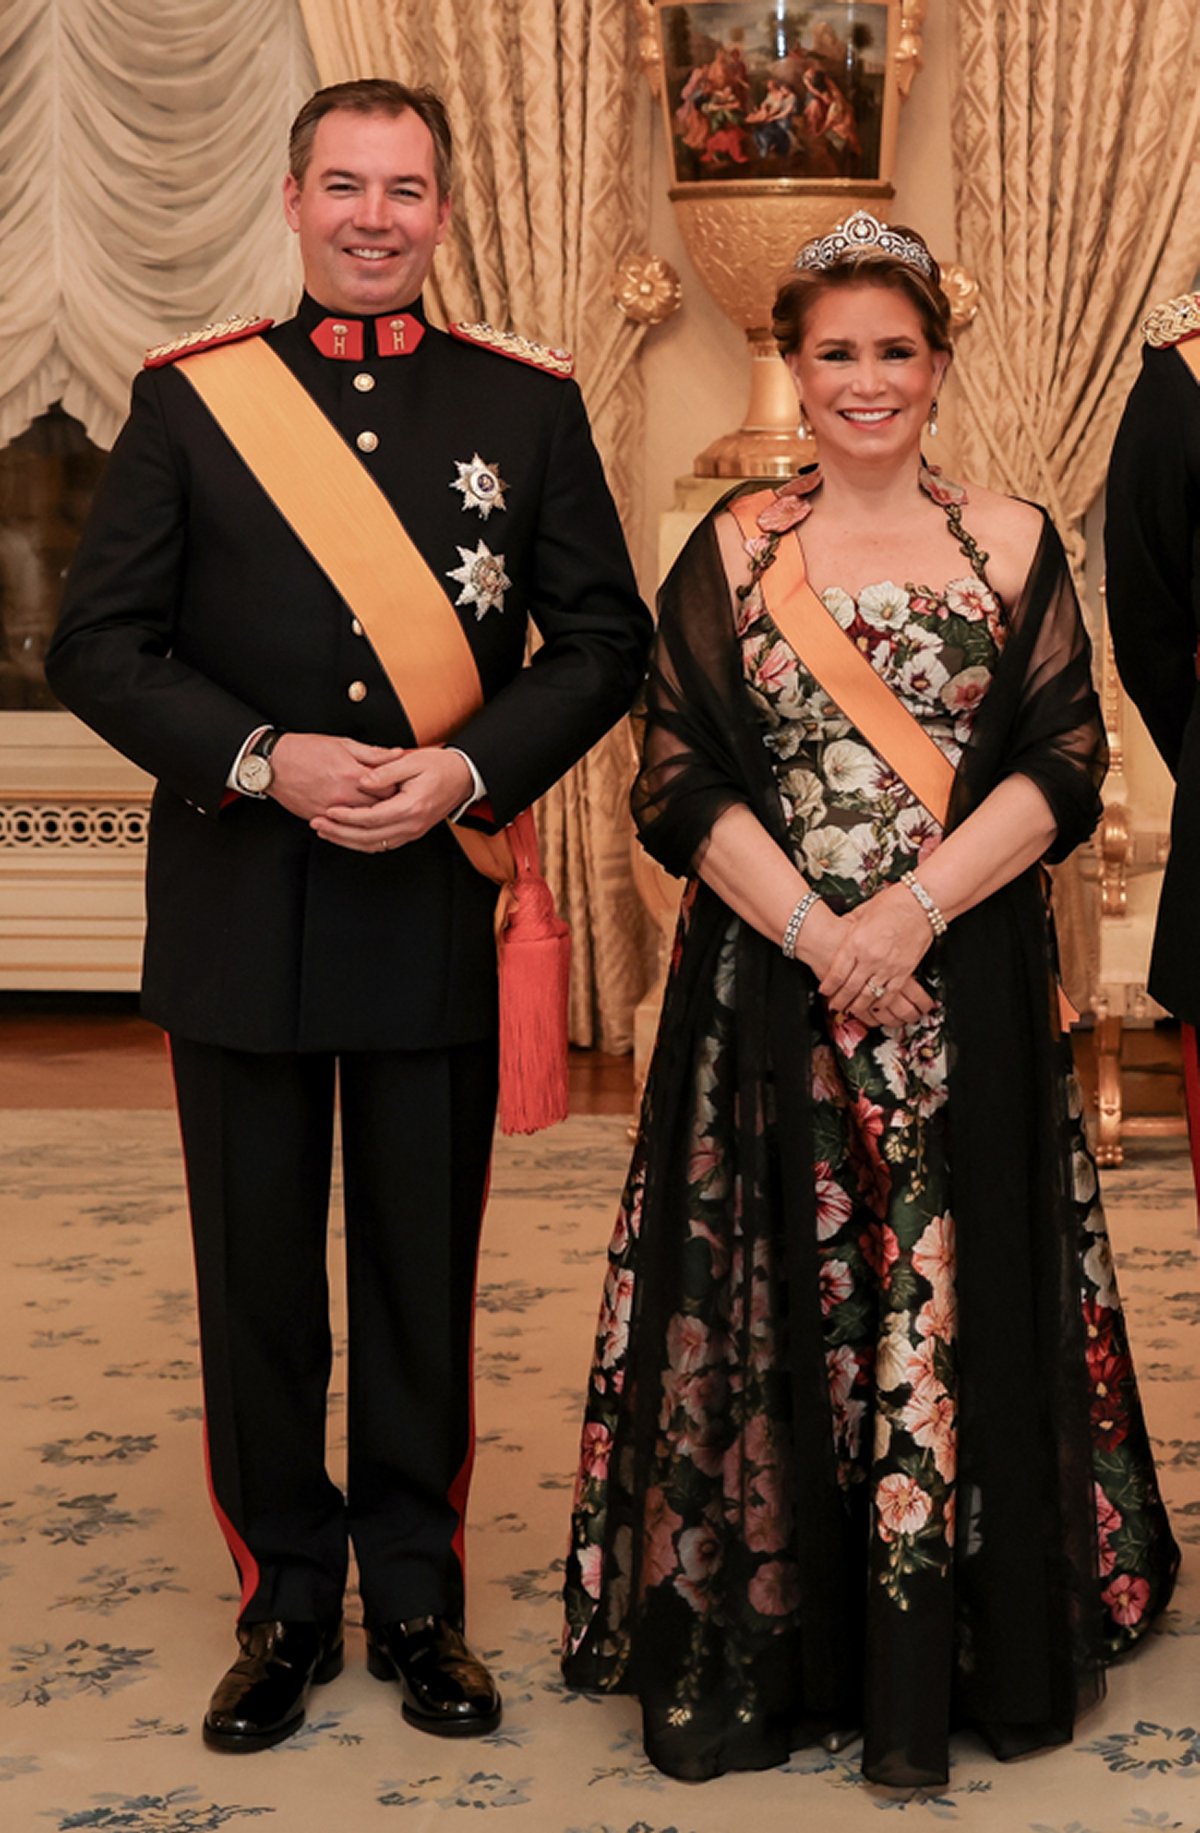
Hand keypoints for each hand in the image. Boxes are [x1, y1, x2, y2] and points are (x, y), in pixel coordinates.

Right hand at [269, 734, 403, 821]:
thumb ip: (373, 753)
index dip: (397, 787)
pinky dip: (352, 824)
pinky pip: (343, 828)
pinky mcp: (319, 819)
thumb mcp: (343, 744)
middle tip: (392, 798)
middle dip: (388, 804)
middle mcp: (343, 796)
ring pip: (363, 822)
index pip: (389, 790)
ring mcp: (331, 810)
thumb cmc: (305, 750)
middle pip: (379, 808)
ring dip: (371, 816)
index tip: (399, 784)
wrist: (272, 764)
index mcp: (353, 775)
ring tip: (376, 807)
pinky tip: (357, 817)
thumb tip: (397, 754)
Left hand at [311, 747, 473, 853]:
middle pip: (368, 837)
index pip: (371, 818)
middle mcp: (412, 824)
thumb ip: (386, 771)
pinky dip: (362, 843)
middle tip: (318, 824)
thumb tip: (363, 781)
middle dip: (340, 832)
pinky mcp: (411, 832)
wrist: (463, 777)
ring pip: (374, 845)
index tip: (328, 810)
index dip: (347, 816)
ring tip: (326, 832)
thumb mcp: (412, 761)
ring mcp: (412, 832)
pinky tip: (347, 836)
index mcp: (411, 807)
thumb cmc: (440, 766)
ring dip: (347, 841)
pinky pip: (382, 844)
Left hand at [814, 884, 935, 1025]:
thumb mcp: (861, 913)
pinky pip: (889, 994)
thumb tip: (840, 936)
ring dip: (858, 1006)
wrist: (921, 903)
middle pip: (850, 988)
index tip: (824, 991)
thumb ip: (849, 928)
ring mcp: (888, 966)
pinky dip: (880, 1004)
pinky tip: (874, 1007)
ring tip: (851, 1011)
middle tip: (834, 1007)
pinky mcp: (904, 971)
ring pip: (868, 995)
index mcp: (856, 942)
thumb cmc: (892, 903)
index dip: (829, 986)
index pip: (837, 973)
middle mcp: (870, 957)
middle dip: (840, 1001)